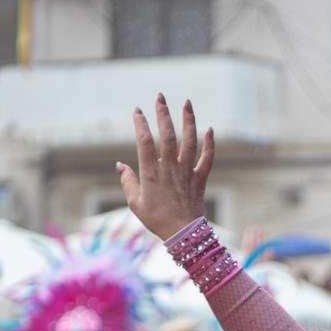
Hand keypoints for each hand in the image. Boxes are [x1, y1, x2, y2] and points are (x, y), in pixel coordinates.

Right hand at [116, 94, 214, 240]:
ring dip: (188, 120)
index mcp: (151, 173)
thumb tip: (120, 165)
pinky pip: (207, 158)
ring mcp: (187, 172)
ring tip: (186, 102)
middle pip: (167, 135)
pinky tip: (209, 129)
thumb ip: (128, 182)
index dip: (140, 124)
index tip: (137, 111)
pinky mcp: (200, 179)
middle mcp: (170, 168)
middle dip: (163, 114)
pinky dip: (210, 144)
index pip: (145, 142)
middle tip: (160, 96)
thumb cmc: (156, 220)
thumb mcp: (136, 203)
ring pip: (189, 141)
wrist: (183, 234)